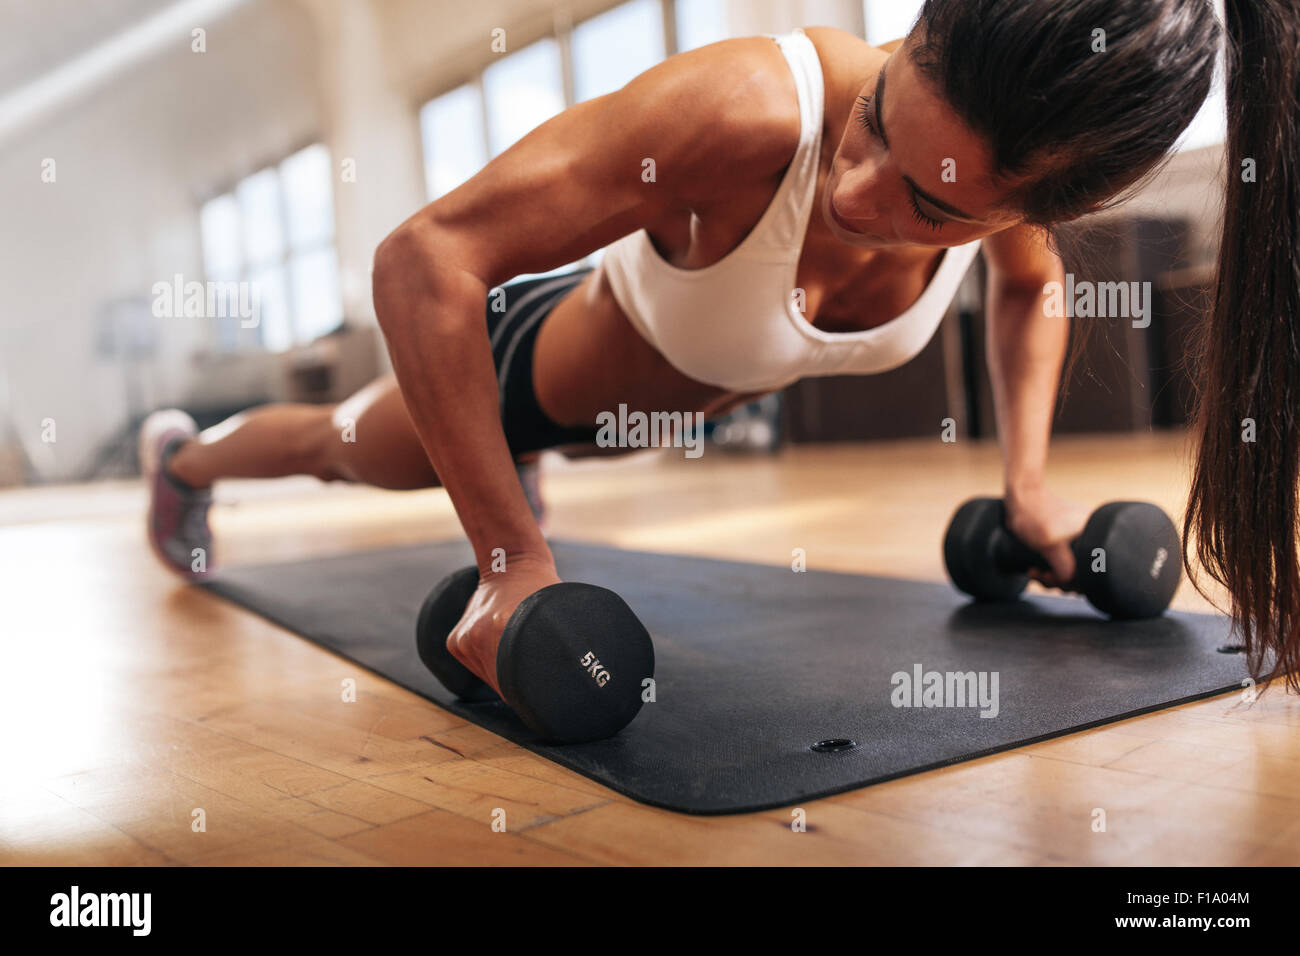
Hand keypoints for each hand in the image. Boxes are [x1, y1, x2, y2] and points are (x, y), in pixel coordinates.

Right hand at [446, 553, 561, 695]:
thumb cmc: (541, 590)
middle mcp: (479, 634)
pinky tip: (503, 647)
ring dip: (506, 675)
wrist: (509, 564)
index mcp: (504, 627)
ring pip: (490, 677)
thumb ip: (551, 647)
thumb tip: (562, 686)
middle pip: (503, 684)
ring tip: (521, 656)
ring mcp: (464, 639)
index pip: (518, 683)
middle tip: (540, 682)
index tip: (546, 697)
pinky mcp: (455, 641)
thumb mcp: (555, 615)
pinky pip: (477, 666)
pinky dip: (492, 664)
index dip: (533, 692)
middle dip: (521, 686)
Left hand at [1003, 485, 1090, 589]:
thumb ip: (1066, 568)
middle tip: (1042, 576)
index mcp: (1096, 534)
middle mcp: (1092, 537)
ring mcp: (1079, 540)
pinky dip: (1050, 570)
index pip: (1095, 570)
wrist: (1020, 497)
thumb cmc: (1035, 516)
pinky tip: (1036, 570)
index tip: (1055, 580)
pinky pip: (1064, 563)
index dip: (1076, 582)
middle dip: (1061, 580)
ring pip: (1072, 570)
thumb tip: (1072, 583)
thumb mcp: (1051, 546)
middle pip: (1084, 572)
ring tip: (1035, 573)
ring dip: (1053, 577)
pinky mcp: (1067, 543)